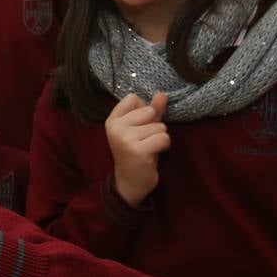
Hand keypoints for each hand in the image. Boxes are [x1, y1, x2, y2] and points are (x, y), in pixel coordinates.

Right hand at [105, 92, 169, 206]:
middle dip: (154, 126)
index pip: (133, 98)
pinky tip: (153, 155)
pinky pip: (163, 138)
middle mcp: (116, 127)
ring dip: (159, 138)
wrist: (130, 182)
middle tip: (144, 141)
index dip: (143, 111)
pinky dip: (164, 146)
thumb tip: (162, 94)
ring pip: (159, 126)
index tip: (138, 127)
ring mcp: (125, 139)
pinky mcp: (138, 150)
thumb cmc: (137, 152)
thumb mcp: (142, 128)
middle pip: (149, 111)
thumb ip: (151, 110)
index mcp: (112, 120)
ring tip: (148, 149)